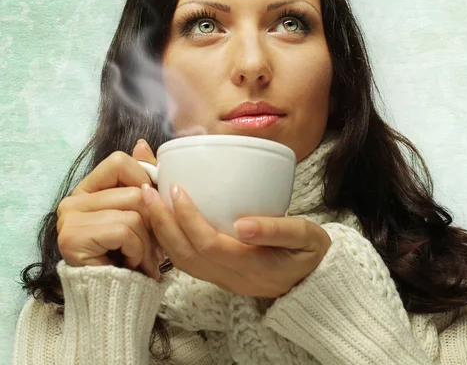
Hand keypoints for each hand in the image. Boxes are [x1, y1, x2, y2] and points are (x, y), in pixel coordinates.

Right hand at [56, 140, 162, 280]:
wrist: (114, 299)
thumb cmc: (128, 254)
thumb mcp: (139, 213)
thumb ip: (139, 178)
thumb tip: (141, 144)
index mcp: (88, 188)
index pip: (120, 162)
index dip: (145, 179)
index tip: (153, 205)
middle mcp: (73, 200)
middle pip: (134, 190)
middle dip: (154, 221)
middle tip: (154, 244)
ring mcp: (70, 218)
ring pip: (134, 211)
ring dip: (149, 241)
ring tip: (144, 259)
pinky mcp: (74, 237)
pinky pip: (125, 229)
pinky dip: (137, 250)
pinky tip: (131, 264)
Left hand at [142, 183, 331, 297]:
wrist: (313, 282)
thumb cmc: (310, 254)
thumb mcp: (305, 237)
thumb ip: (277, 230)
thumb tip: (243, 224)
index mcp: (252, 267)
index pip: (208, 245)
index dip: (187, 218)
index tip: (176, 190)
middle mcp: (232, 278)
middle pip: (186, 255)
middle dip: (162, 222)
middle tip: (148, 190)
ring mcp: (224, 279)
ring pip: (182, 261)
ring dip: (162, 232)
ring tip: (149, 203)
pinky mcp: (220, 275)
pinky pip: (188, 261)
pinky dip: (170, 241)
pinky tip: (164, 220)